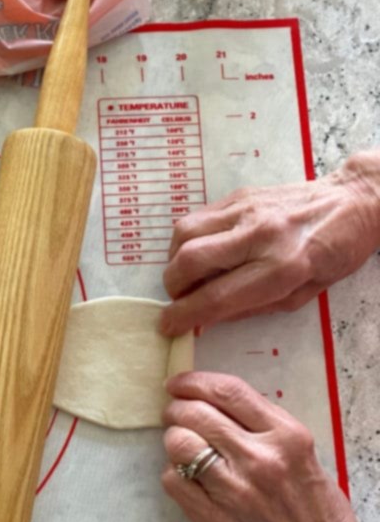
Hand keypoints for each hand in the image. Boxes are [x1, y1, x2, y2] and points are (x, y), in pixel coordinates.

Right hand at [160, 151, 379, 336]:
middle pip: (190, 260)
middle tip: (179, 298)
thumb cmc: (334, 254)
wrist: (353, 200)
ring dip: (174, 260)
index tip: (167, 325)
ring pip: (184, 234)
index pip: (216, 296)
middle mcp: (260, 236)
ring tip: (186, 274)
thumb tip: (205, 319)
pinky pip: (195, 218)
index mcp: (282, 268)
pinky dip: (185, 240)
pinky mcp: (237, 195)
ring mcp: (245, 210)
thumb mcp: (301, 295)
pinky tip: (197, 252)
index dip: (184, 315)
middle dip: (173, 286)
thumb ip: (250, 308)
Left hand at [162, 371, 379, 521]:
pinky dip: (174, 474)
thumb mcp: (299, 451)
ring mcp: (233, 490)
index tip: (178, 383)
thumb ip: (258, 424)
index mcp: (286, 435)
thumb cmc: (313, 505)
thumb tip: (208, 400)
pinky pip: (172, 479)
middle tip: (177, 415)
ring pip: (177, 443)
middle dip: (177, 409)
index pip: (228, 391)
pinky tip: (190, 479)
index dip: (194, 381)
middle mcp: (259, 458)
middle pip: (195, 413)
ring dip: (174, 440)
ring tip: (184, 447)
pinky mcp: (212, 518)